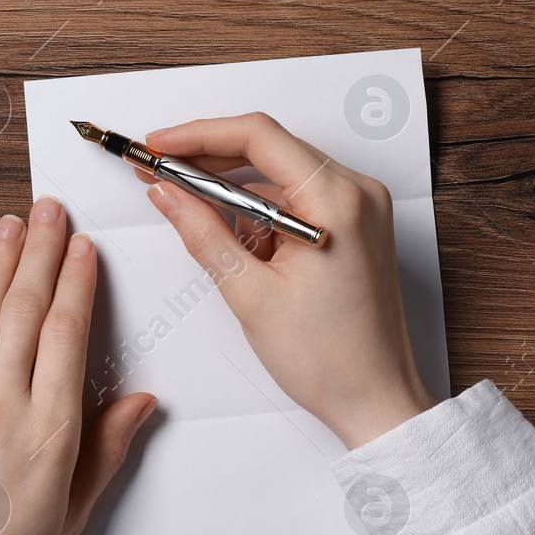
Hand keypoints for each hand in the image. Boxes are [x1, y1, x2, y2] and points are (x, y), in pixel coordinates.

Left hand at [0, 198, 156, 534]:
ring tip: (9, 224)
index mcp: (51, 431)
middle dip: (41, 252)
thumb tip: (141, 401)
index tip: (84, 247)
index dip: (77, 282)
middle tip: (49, 209)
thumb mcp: (72, 516)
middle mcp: (1, 407)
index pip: (67, 334)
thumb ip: (107, 451)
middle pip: (24, 310)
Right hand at [141, 113, 435, 449]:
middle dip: (210, 158)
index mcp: (336, 200)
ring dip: (233, 188)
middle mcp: (357, 192)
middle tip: (160, 172)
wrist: (376, 399)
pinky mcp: (357, 226)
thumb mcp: (249, 293)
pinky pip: (299, 197)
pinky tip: (232, 235)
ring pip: (281, 173)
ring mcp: (361, 208)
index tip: (158, 146)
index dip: (198, 135)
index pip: (258, 136)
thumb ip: (202, 232)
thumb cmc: (329, 360)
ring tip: (188, 208)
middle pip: (270, 147)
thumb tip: (166, 193)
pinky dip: (260, 209)